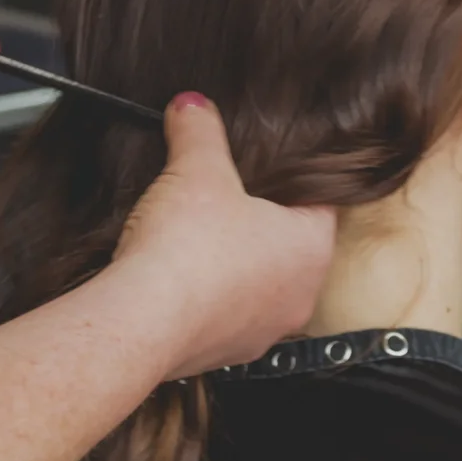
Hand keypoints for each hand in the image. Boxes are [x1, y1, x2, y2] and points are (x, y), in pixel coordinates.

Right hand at [111, 96, 336, 379]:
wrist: (143, 321)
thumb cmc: (187, 249)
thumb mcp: (196, 169)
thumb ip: (199, 131)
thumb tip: (193, 106)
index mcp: (312, 250)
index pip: (319, 205)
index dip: (290, 183)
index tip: (265, 172)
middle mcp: (298, 297)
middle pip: (286, 247)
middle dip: (256, 224)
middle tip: (225, 197)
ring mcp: (261, 333)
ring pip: (255, 287)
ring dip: (230, 266)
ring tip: (193, 237)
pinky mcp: (222, 355)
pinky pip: (220, 316)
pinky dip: (203, 297)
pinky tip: (173, 276)